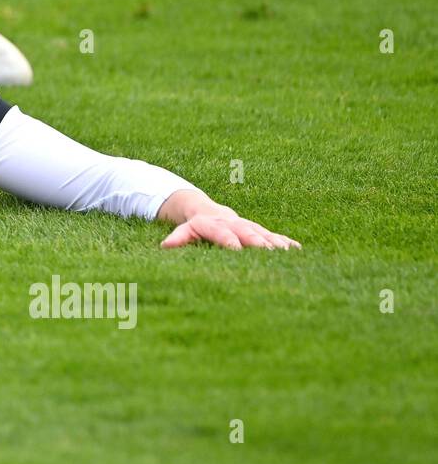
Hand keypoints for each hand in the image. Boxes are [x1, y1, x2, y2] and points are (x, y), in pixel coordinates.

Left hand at [157, 190, 300, 250]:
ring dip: (275, 243)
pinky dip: (285, 243)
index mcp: (215, 224)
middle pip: (247, 232)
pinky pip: (274, 236)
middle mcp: (235, 224)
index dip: (229, 241)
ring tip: (288, 253)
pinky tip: (298, 251)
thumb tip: (164, 246)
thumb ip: (178, 238)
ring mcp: (249, 227)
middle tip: (269, 252)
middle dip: (258, 242)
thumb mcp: (185, 230)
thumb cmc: (197, 226)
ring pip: (263, 234)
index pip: (222, 233)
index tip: (236, 249)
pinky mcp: (260, 231)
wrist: (210, 211)